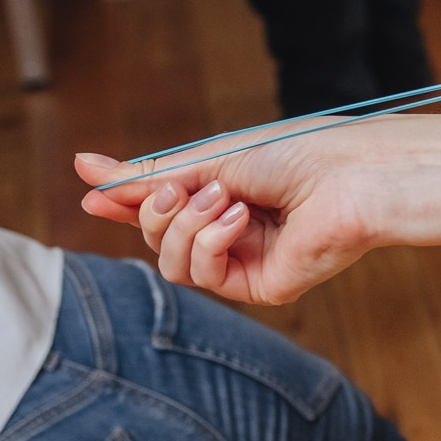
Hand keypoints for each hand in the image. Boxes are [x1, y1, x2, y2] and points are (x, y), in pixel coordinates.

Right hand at [74, 109, 440, 305]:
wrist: (355, 174)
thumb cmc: (302, 155)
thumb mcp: (211, 159)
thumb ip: (150, 174)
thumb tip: (85, 168)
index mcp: (230, 195)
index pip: (164, 209)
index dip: (126, 203)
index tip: (91, 192)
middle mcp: (237, 230)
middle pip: (156, 238)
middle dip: (154, 210)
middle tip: (177, 188)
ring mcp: (248, 260)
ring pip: (170, 263)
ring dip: (180, 228)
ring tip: (219, 200)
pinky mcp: (262, 285)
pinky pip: (202, 278)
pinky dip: (207, 244)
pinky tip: (234, 221)